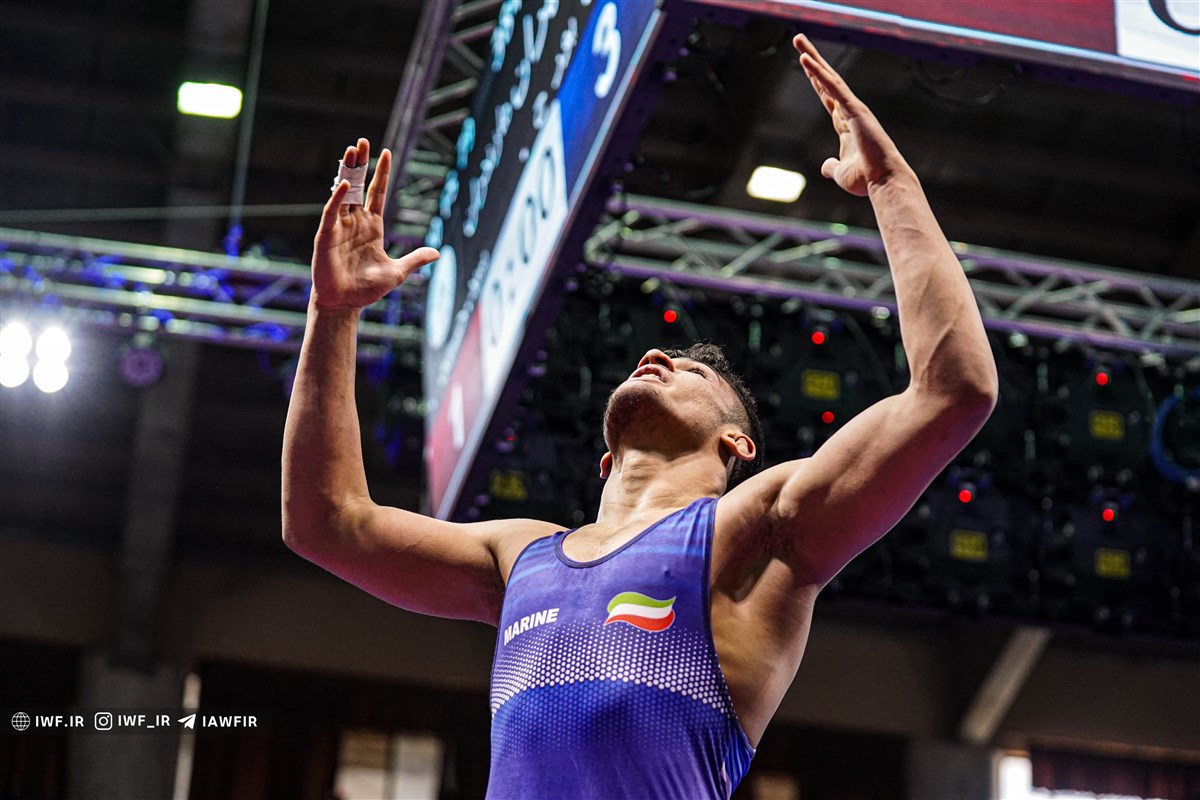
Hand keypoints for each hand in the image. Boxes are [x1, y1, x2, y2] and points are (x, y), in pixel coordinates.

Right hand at [312, 138, 438, 308]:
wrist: (345, 304)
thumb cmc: (367, 289)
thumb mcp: (397, 272)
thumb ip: (415, 260)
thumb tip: (437, 252)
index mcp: (372, 226)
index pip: (377, 193)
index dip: (381, 173)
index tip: (385, 152)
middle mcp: (355, 222)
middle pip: (358, 186)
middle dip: (360, 164)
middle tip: (362, 141)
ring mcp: (340, 227)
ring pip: (343, 192)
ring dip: (346, 171)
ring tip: (350, 151)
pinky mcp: (326, 236)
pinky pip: (332, 212)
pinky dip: (337, 198)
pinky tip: (344, 184)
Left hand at [793, 34, 911, 196]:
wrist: (884, 182)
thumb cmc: (867, 180)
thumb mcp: (841, 174)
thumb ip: (831, 167)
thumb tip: (825, 167)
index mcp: (847, 126)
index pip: (828, 99)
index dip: (817, 82)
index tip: (807, 66)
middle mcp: (850, 113)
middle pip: (827, 82)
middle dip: (813, 61)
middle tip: (800, 40)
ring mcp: (853, 109)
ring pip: (830, 78)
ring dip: (813, 57)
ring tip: (798, 39)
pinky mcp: (855, 110)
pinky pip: (833, 87)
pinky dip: (820, 73)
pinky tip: (806, 60)